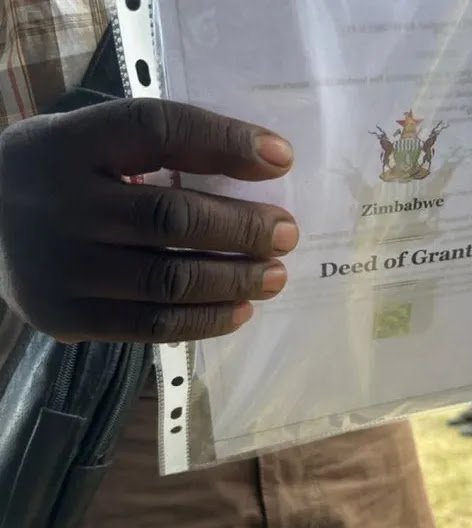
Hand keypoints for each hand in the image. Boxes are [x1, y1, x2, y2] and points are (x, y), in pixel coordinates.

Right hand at [0, 98, 296, 342]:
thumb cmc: (57, 180)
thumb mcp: (88, 143)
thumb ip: (155, 150)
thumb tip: (259, 164)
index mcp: (69, 142)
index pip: (158, 129)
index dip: (226, 141)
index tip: (281, 158)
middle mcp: (60, 203)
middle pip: (173, 216)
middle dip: (243, 227)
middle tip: (287, 234)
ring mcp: (59, 267)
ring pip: (169, 280)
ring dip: (236, 279)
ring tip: (274, 276)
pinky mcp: (63, 318)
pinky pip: (151, 327)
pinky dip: (206, 320)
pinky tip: (239, 310)